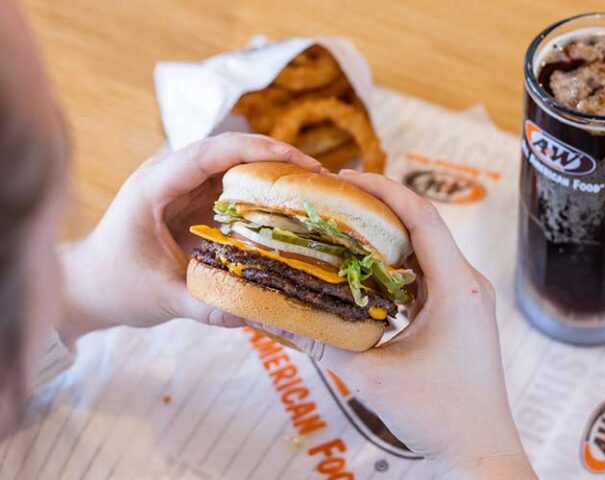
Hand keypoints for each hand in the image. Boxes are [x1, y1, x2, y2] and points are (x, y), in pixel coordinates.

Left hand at [59, 133, 322, 341]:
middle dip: (274, 158)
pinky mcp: (193, 201)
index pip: (207, 154)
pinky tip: (289, 207)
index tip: (295, 159)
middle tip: (318, 176)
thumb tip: (252, 314)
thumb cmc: (116, 286)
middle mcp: (169, 177)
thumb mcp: (160, 298)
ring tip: (313, 188)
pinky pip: (232, 188)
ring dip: (272, 173)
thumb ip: (204, 306)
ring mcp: (182, 187)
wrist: (89, 286)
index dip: (253, 150)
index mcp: (154, 188)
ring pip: (234, 166)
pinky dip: (262, 193)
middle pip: (228, 151)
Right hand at [274, 170, 535, 478]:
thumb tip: (270, 317)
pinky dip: (396, 265)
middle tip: (334, 198)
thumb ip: (319, 343)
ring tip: (342, 226)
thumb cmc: (436, 416)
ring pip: (425, 250)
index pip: (422, 217)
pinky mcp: (461, 313)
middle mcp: (469, 284)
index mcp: (457, 288)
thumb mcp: (370, 376)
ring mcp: (468, 298)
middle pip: (423, 226)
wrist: (478, 451)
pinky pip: (427, 275)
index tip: (344, 177)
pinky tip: (363, 269)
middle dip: (378, 207)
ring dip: (387, 236)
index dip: (383, 190)